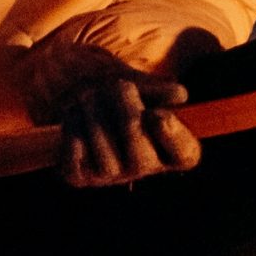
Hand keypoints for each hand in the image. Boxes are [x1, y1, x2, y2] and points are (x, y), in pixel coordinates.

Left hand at [52, 66, 202, 187]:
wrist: (69, 83)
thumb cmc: (112, 83)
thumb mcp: (136, 79)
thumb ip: (157, 89)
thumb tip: (179, 96)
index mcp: (168, 144)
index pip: (186, 155)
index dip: (174, 139)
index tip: (157, 115)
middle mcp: (144, 166)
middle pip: (142, 163)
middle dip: (128, 121)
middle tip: (121, 86)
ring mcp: (111, 174)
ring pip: (107, 164)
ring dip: (96, 120)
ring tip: (89, 93)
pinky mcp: (79, 175)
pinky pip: (77, 158)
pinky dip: (74, 129)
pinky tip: (73, 112)